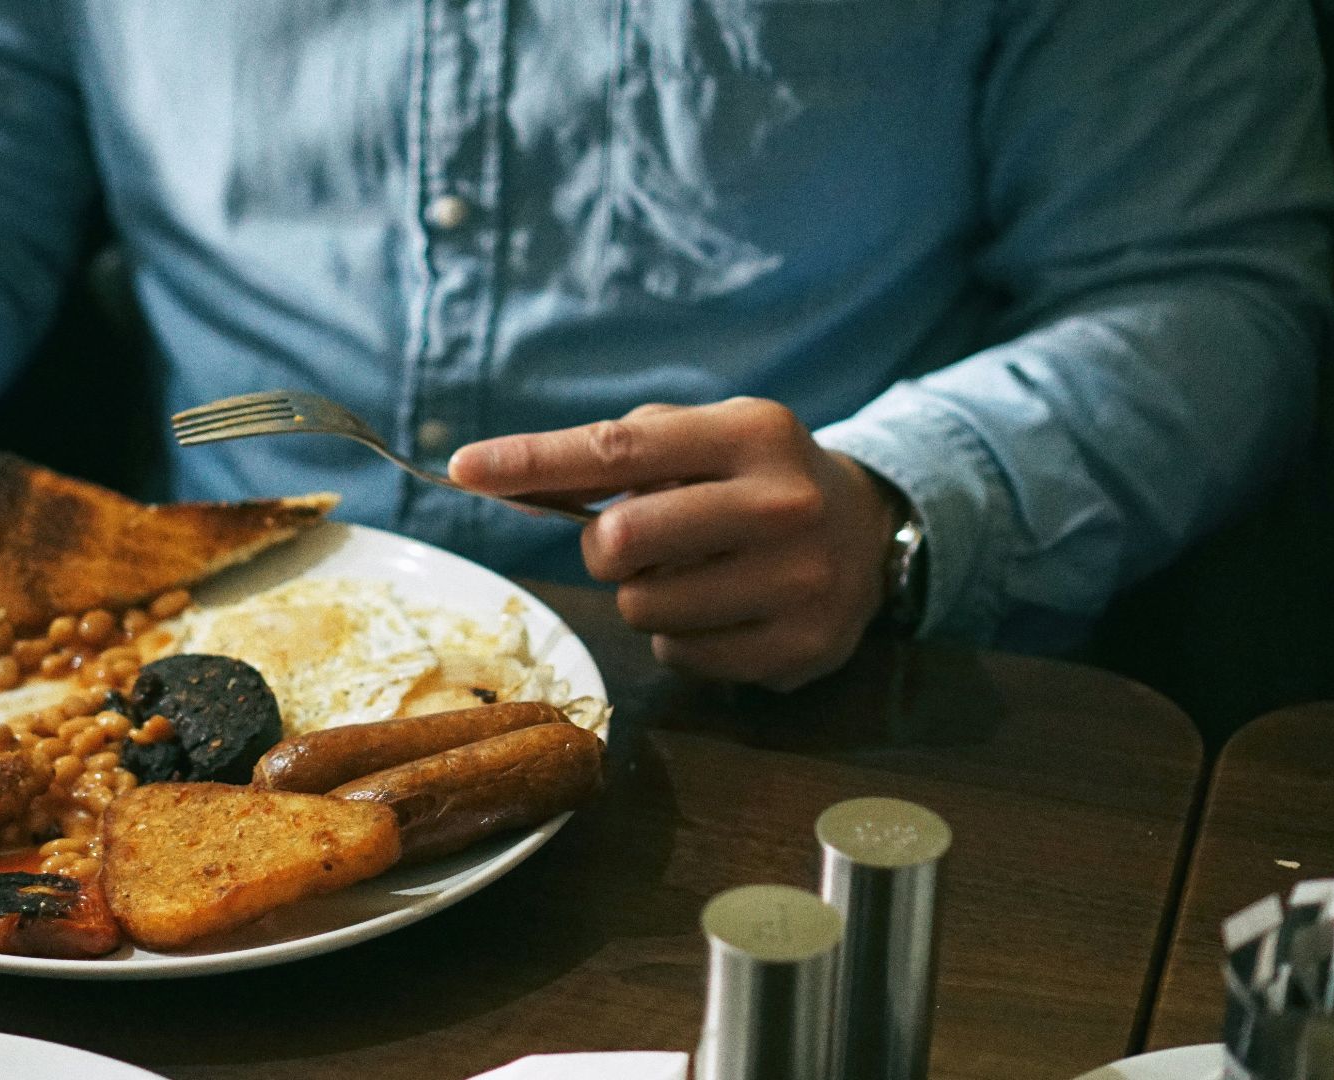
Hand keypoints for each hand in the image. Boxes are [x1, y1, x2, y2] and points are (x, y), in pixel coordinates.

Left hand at [448, 399, 901, 689]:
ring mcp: (799, 579)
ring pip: (644, 608)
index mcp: (748, 432)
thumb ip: (607, 457)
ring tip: (696, 572)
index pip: (615, 451)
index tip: (465, 468)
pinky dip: (682, 636)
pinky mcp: (802, 645)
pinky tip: (725, 609)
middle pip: (619, 540)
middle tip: (639, 540)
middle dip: (606, 547)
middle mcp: (782, 502)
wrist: (868, 531)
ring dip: (646, 595)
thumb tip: (502, 483)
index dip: (532, 461)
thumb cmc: (751, 479)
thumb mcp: (698, 442)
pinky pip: (682, 655)